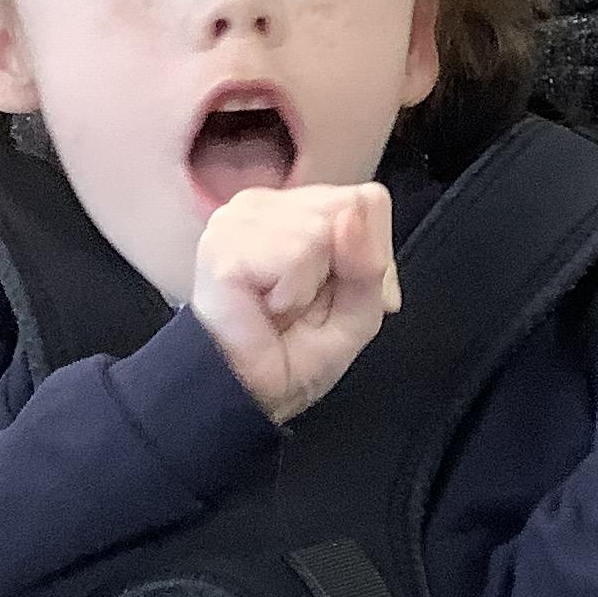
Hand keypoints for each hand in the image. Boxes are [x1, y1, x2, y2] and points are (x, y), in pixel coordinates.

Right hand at [190, 182, 400, 424]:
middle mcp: (265, 204)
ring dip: (313, 283)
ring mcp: (239, 218)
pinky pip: (296, 253)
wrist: (246, 396)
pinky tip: (266, 306)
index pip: (366, 199)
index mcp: (295, 212)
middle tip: (305, 304)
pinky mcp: (226, 243)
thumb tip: (351, 218)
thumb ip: (370, 263)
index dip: (372, 253)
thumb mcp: (358, 311)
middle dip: (346, 269)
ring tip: (281, 305)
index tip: (342, 294)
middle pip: (349, 207)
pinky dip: (293, 292)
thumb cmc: (292, 356)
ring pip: (325, 227)